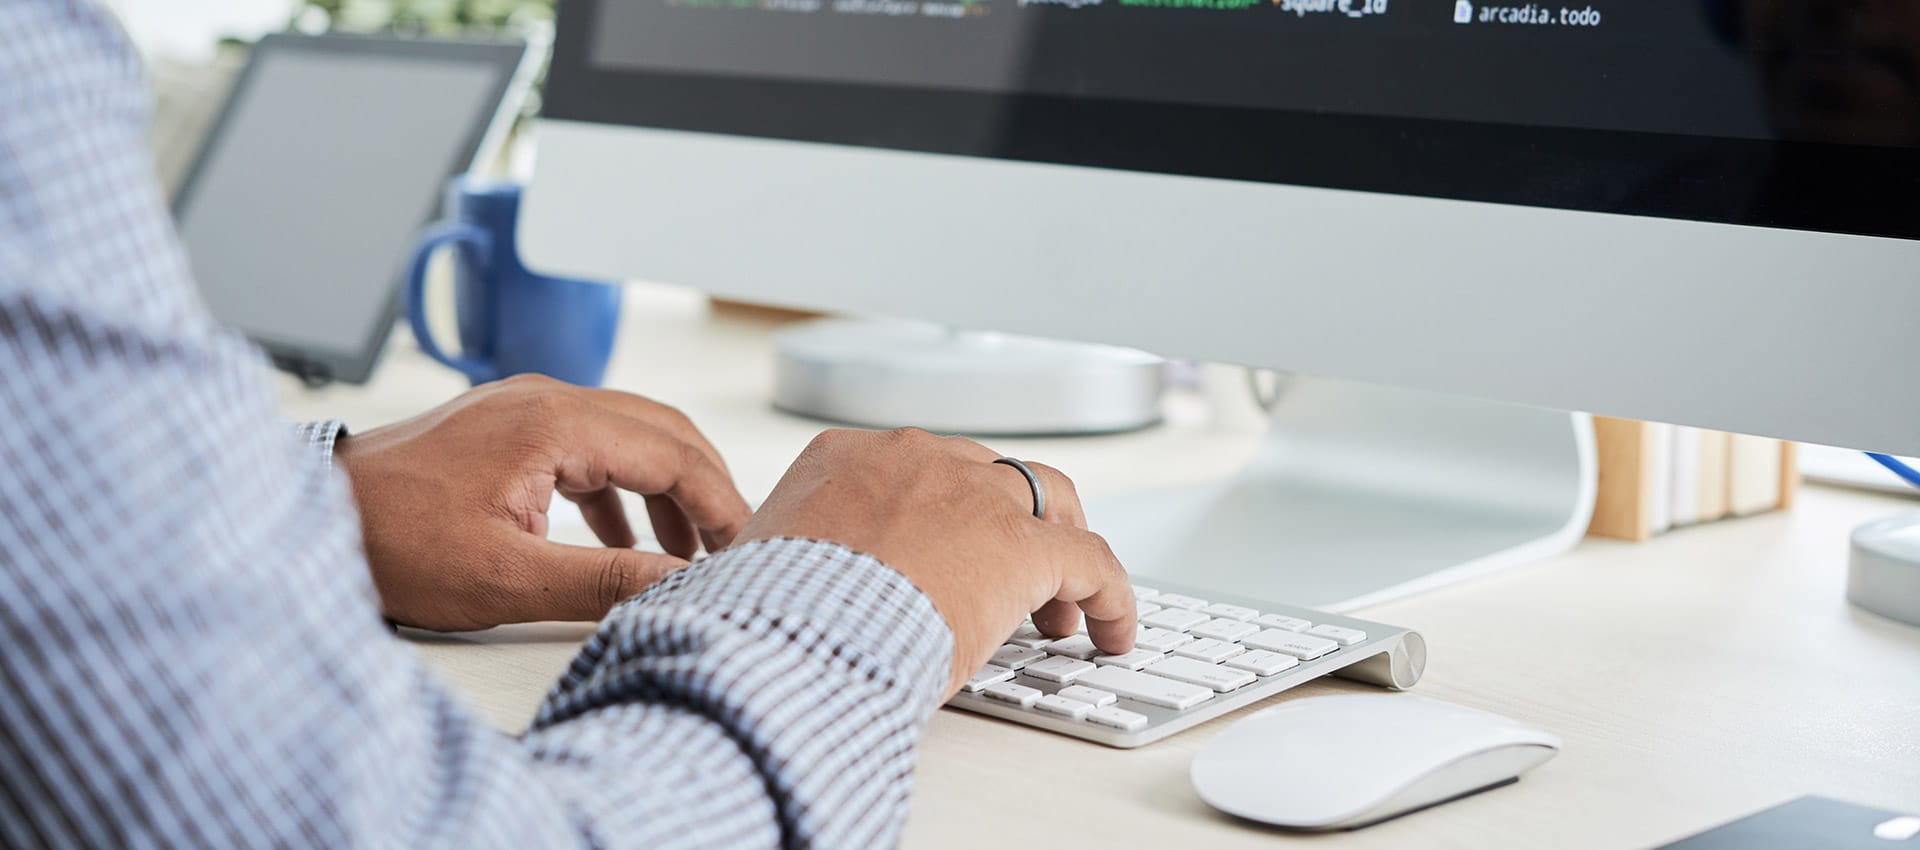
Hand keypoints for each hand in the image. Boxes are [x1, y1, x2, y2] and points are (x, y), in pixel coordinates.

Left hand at [335, 374, 751, 630]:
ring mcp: (523, 407)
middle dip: (706, 488)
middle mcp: (545, 398)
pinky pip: (589, 446)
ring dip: (667, 488)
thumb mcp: (506, 578)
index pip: (672, 453)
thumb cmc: (391, 542)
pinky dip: (621, 488)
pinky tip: (625, 535)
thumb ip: (604, 580)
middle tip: (736, 545)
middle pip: (661, 431)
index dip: (720, 503)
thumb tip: (680, 587)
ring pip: (628, 435)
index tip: (745, 548)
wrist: (307, 517)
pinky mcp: (506, 428)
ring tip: (690, 549)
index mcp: (555, 423)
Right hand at [738, 428, 1134, 695]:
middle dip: (1013, 524)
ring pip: (1051, 501)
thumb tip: (744, 598)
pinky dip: (1113, 596)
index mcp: (848, 458)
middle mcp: (916, 459)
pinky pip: (1093, 563)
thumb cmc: (763, 615)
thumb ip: (778, 564)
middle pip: (992, 474)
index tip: (952, 554)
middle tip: (1023, 581)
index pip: (919, 470)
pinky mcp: (1022, 546)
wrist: (788, 634)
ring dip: (1065, 553)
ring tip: (1070, 611)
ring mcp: (974, 495)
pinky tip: (1115, 631)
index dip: (948, 515)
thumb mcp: (760, 568)